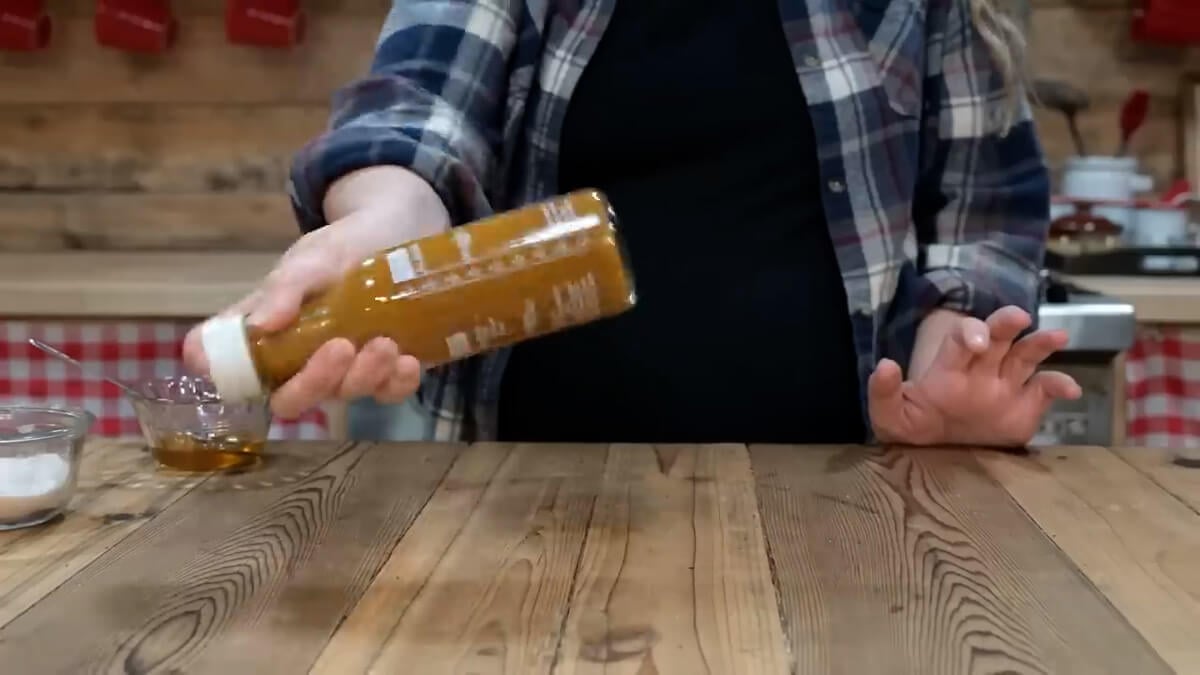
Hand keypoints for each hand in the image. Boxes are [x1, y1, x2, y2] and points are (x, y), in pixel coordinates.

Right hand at [182, 167, 448, 418]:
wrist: (400, 232)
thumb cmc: (344, 245)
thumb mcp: (312, 259)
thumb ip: (284, 289)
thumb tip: (259, 325)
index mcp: (272, 335)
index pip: (242, 372)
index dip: (236, 381)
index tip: (252, 373)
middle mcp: (304, 361)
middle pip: (294, 398)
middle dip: (316, 382)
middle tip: (341, 347)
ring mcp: (347, 370)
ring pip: (345, 394)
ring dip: (364, 375)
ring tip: (385, 343)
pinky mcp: (387, 371)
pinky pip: (389, 392)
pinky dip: (398, 382)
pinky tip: (408, 361)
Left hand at [867, 305, 1081, 446]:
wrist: (934, 452)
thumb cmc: (911, 424)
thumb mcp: (889, 414)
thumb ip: (884, 392)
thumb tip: (885, 365)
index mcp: (949, 367)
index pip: (961, 338)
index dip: (970, 333)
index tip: (978, 342)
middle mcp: (980, 369)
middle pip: (997, 335)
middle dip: (1006, 323)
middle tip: (1019, 317)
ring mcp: (1005, 385)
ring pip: (1026, 354)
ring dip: (1042, 342)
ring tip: (1059, 336)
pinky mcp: (1025, 407)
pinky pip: (1045, 390)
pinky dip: (1060, 385)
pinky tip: (1071, 390)